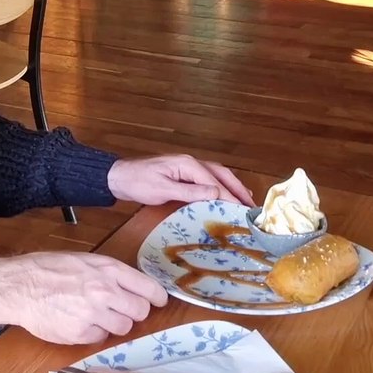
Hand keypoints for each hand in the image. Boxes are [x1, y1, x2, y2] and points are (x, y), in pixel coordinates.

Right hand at [0, 252, 167, 343]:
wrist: (20, 286)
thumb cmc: (49, 268)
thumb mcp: (84, 260)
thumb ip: (110, 273)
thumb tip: (133, 287)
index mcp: (108, 269)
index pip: (147, 287)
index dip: (156, 296)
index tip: (158, 301)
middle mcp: (105, 291)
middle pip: (140, 311)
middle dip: (133, 311)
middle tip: (120, 309)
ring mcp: (94, 314)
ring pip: (123, 327)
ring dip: (114, 324)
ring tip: (95, 315)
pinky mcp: (81, 334)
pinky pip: (100, 338)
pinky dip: (94, 333)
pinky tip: (79, 322)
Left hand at [107, 155, 255, 206]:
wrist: (120, 177)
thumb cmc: (138, 183)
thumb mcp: (163, 190)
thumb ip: (190, 192)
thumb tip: (216, 194)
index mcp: (188, 164)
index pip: (215, 182)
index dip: (230, 196)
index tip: (243, 210)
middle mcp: (191, 162)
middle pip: (222, 174)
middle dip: (238, 188)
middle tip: (252, 205)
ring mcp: (188, 166)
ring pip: (217, 174)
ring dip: (232, 186)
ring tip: (246, 200)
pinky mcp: (184, 173)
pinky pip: (208, 178)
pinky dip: (221, 185)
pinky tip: (225, 194)